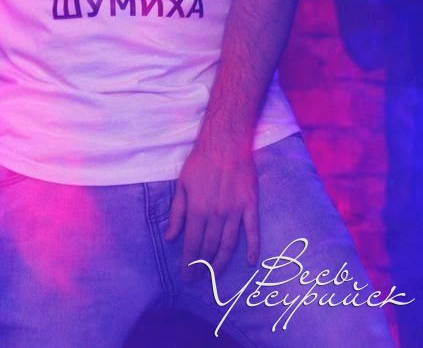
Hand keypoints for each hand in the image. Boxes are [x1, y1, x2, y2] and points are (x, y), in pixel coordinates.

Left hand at [164, 138, 259, 283]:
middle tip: (198, 278)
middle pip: (209, 248)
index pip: (192, 244)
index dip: (188, 263)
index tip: (186, 277)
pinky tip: (249, 261)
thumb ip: (176, 213)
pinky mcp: (250, 205)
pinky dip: (252, 248)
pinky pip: (252, 231)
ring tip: (214, 275)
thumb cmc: (200, 161)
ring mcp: (235, 211)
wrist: (225, 142)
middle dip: (202, 266)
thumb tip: (170, 237)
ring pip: (228, 244)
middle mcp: (216, 214)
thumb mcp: (182, 184)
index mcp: (197, 209)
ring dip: (221, 262)